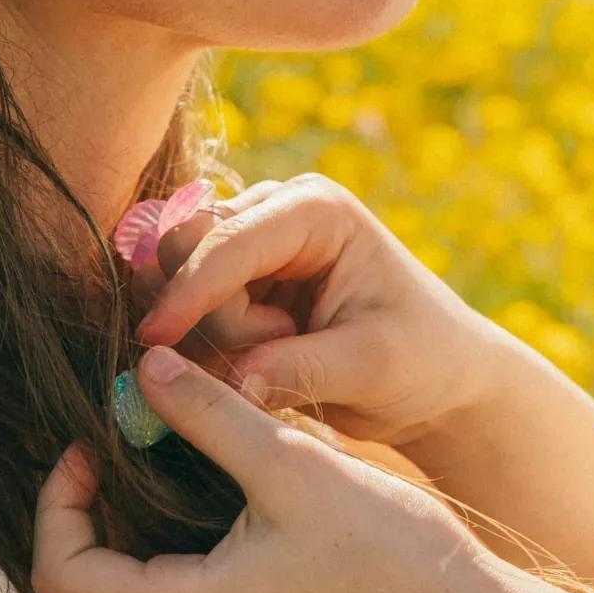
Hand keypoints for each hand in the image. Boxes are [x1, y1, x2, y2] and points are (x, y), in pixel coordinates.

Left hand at [33, 348, 498, 592]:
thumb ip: (209, 415)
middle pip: (98, 585)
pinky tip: (233, 494)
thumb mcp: (291, 464)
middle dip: (99, 506)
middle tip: (133, 435)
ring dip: (146, 526)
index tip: (94, 442)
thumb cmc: (388, 551)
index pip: (61, 573)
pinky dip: (187, 550)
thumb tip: (143, 367)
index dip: (58, 502)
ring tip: (182, 452)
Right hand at [128, 173, 511, 456]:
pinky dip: (203, 346)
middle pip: (185, 248)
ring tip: (284, 356)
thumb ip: (299, 369)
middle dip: (209, 314)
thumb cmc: (422, 360)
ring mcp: (252, 246)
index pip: (227, 240)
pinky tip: (256, 366)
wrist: (439, 379)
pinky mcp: (236, 285)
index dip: (187, 290)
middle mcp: (275, 212)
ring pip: (175, 282)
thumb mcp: (372, 366)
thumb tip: (229, 382)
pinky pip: (185, 312)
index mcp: (315, 209)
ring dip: (209, 335)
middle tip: (278, 352)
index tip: (154, 341)